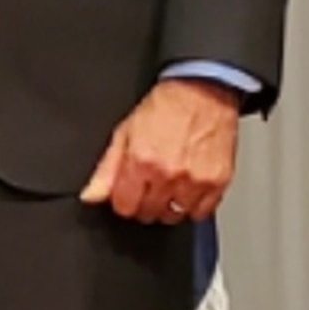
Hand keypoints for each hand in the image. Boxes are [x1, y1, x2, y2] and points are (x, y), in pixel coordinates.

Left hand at [80, 76, 239, 223]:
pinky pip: (200, 213)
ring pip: (174, 216)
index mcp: (141, 161)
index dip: (123, 200)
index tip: (127, 192)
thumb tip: (91, 195)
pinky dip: (192, 206)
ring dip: (167, 207)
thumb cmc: (165, 107)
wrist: (202, 93)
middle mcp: (168, 175)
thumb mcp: (125, 131)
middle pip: (149, 213)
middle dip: (143, 203)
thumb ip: (107, 168)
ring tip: (167, 185)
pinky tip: (186, 189)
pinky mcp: (217, 184)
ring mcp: (195, 181)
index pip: (125, 206)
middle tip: (147, 185)